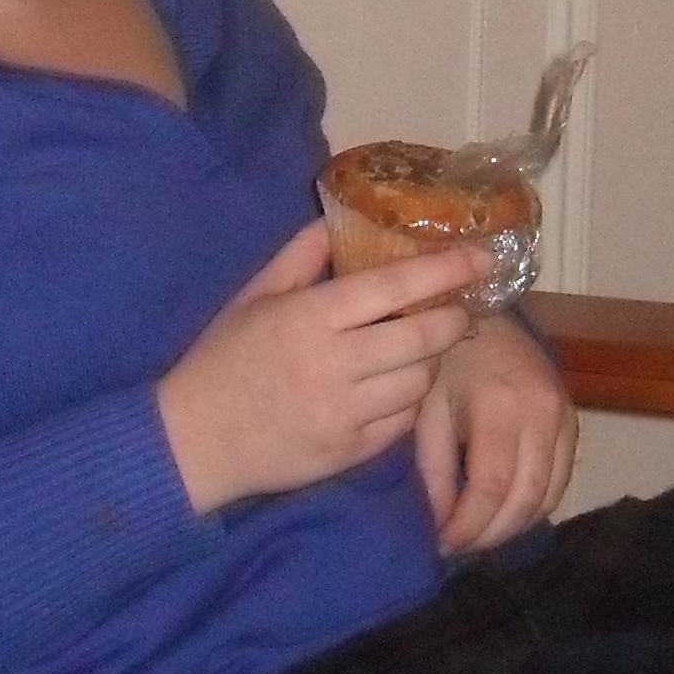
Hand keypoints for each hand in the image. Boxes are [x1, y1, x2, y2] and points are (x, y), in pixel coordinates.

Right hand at [157, 225, 490, 515]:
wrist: (192, 442)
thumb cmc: (221, 361)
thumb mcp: (252, 298)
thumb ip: (298, 257)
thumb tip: (336, 222)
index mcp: (310, 318)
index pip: (394, 287)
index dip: (444, 269)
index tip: (481, 257)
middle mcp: (334, 365)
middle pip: (422, 338)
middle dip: (451, 319)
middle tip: (456, 309)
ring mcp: (344, 413)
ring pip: (418, 383)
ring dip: (428, 363)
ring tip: (416, 351)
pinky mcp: (348, 452)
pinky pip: (402, 424)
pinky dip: (407, 403)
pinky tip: (392, 389)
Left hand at [414, 313, 578, 552]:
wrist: (481, 313)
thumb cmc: (445, 359)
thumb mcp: (425, 411)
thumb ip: (432, 471)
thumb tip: (439, 526)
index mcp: (501, 407)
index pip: (490, 489)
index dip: (467, 527)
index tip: (441, 544)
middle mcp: (543, 414)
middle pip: (524, 499)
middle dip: (489, 535)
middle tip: (457, 548)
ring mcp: (565, 417)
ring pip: (549, 496)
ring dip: (514, 526)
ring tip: (479, 535)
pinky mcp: (573, 422)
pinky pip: (562, 480)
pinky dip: (535, 506)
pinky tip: (505, 513)